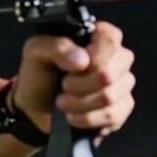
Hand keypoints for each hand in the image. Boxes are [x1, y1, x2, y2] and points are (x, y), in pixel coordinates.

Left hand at [13, 21, 134, 138]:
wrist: (35, 107)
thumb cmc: (39, 73)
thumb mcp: (36, 51)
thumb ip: (56, 47)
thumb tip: (83, 60)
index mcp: (98, 37)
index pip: (111, 37)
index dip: (93, 55)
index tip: (73, 66)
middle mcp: (116, 58)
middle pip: (110, 73)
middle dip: (79, 85)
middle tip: (63, 85)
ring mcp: (122, 84)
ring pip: (109, 96)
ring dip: (79, 103)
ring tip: (62, 102)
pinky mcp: (122, 108)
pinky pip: (113, 115)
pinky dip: (86, 118)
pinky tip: (73, 116)